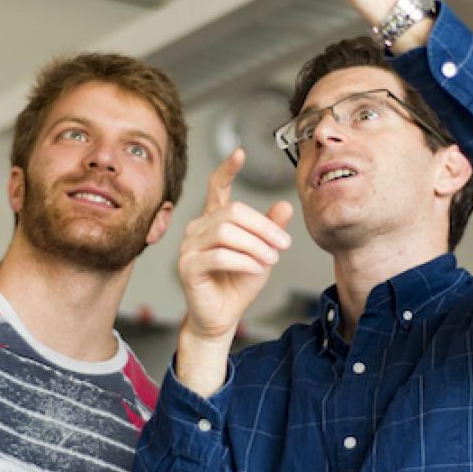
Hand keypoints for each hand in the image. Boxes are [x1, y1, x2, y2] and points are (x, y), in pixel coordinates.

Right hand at [178, 148, 294, 343]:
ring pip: (225, 232)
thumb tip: (285, 206)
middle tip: (283, 245)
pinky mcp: (187, 267)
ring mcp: (188, 247)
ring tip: (270, 260)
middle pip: (232, 212)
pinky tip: (256, 269)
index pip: (217, 188)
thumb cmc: (238, 284)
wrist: (222, 318)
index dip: (227, 170)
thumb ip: (270, 230)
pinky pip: (218, 255)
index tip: (240, 153)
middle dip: (262, 227)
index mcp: (213, 221)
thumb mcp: (262, 253)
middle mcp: (197, 229)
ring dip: (255, 245)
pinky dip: (243, 261)